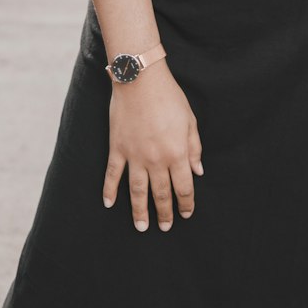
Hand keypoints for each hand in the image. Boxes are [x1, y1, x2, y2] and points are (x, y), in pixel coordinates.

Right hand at [103, 61, 203, 231]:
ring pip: (137, 191)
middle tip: (165, 227)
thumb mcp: (190, 120)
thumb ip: (194, 148)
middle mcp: (156, 159)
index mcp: (177, 153)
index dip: (186, 203)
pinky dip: (109, 190)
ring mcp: (134, 156)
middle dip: (164, 213)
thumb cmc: (169, 97)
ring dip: (139, 211)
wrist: (141, 80)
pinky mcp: (117, 148)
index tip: (186, 213)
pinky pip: (112, 175)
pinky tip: (109, 204)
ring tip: (142, 226)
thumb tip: (198, 171)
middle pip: (161, 193)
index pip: (184, 186)